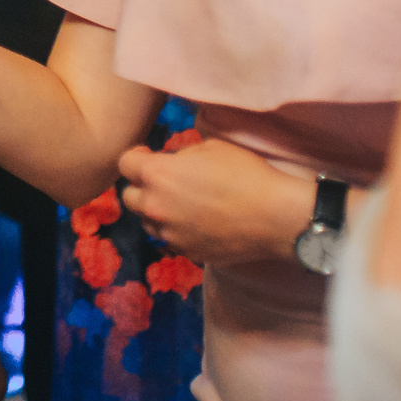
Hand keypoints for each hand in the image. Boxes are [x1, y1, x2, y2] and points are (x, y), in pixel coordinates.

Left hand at [117, 137, 314, 267]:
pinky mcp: (188, 253)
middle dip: (141, 187)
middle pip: (129, 197)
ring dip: (156, 211)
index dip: (136, 156)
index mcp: (157, 175)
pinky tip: (196, 223)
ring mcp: (171, 234)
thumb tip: (172, 163)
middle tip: (162, 181)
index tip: (148, 155)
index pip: (124, 163)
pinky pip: (171, 240)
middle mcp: (156, 206)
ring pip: (148, 222)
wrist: (275, 216)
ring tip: (179, 204)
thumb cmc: (245, 173)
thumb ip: (180, 155)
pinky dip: (176, 231)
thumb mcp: (209, 147)